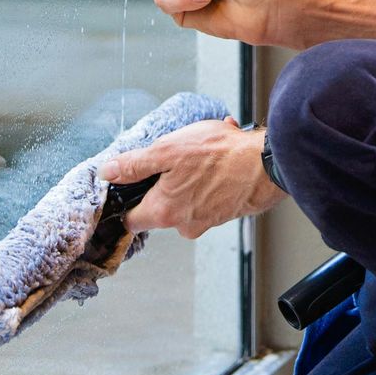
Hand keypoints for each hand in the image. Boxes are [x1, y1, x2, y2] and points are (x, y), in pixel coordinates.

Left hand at [99, 117, 282, 237]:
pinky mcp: (224, 213)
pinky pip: (207, 195)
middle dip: (164, 182)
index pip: (131, 220)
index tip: (130, 185)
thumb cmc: (221, 156)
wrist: (267, 165)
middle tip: (176, 157)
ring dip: (190, 176)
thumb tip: (108, 172)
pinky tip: (220, 156)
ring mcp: (205, 221)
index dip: (127, 200)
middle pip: (159, 208)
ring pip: (185, 199)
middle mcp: (183, 224)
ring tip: (205, 151)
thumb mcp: (168, 150)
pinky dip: (210, 178)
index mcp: (164, 212)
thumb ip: (134, 164)